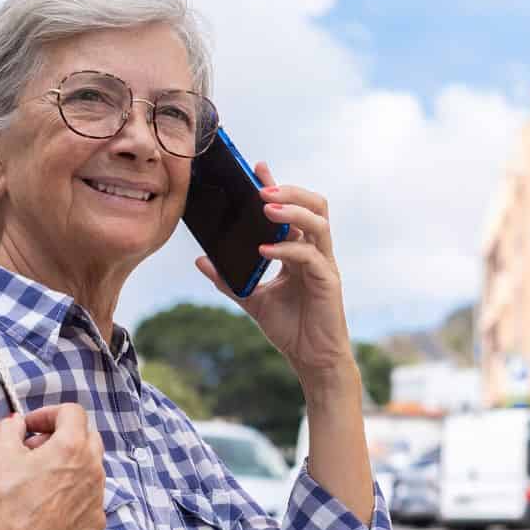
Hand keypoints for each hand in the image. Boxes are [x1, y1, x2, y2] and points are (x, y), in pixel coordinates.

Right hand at [0, 403, 105, 529]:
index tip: (30, 427)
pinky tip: (51, 502)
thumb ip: (9, 428)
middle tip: (34, 450)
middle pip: (86, 436)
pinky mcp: (96, 520)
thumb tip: (17, 422)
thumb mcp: (1, 453)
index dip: (48, 414)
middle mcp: (94, 468)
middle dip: (61, 436)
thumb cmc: (9, 499)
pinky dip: (74, 492)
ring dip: (70, 464)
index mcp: (73, 446)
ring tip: (41, 477)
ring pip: (91, 467)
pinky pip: (90, 496)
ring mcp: (98, 496)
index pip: (72, 412)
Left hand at [194, 161, 357, 390]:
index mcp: (300, 251)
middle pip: (314, 205)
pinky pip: (310, 255)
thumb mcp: (253, 300)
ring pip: (318, 222)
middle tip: (261, 188)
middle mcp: (316, 252)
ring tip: (266, 207)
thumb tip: (202, 260)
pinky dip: (286, 248)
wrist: (311, 361)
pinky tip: (264, 249)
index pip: (293, 208)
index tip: (257, 168)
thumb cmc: (290, 329)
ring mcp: (325, 264)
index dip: (277, 186)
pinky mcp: (328, 281)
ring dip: (292, 210)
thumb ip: (230, 280)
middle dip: (289, 191)